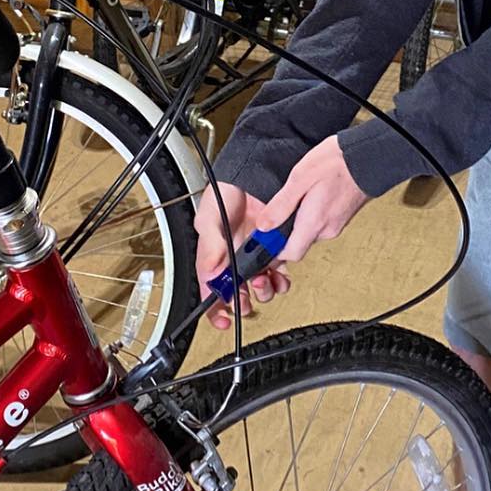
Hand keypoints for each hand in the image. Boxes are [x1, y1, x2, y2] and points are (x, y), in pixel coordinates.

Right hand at [195, 181, 292, 331]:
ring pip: (259, 285)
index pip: (210, 287)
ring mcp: (255, 253)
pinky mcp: (274, 247)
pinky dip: (280, 279)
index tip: (223, 319)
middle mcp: (234, 256)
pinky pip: (278, 271)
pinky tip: (279, 277)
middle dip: (241, 301)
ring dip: (262, 291)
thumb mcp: (210, 215)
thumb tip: (210, 273)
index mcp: (214, 253)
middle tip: (245, 301)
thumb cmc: (227, 188)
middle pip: (236, 291)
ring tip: (264, 284)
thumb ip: (210, 245)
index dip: (214, 307)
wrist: (255, 170)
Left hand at [257, 135, 368, 264]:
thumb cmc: (338, 162)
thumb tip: (264, 225)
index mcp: (315, 223)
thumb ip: (281, 204)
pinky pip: (320, 224)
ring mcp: (337, 224)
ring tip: (293, 200)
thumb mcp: (300, 177)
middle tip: (275, 214)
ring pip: (309, 234)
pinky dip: (310, 216)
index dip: (273, 250)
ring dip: (298, 223)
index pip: (290, 255)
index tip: (264, 236)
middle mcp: (327, 229)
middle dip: (284, 234)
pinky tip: (309, 198)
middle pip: (298, 244)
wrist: (369, 156)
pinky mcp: (342, 217)